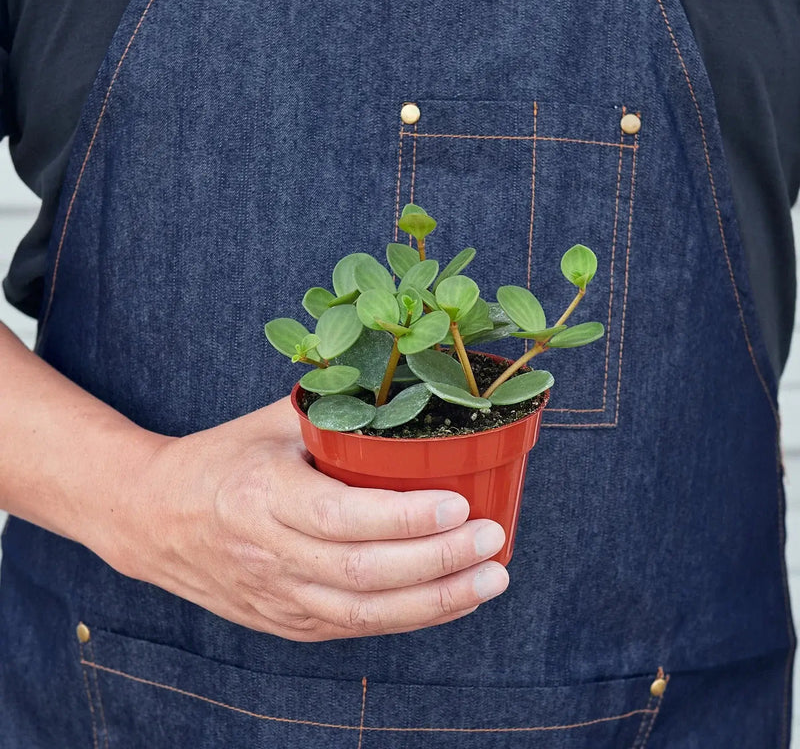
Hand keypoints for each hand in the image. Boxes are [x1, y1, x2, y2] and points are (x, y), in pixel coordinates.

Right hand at [107, 396, 509, 640]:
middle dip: (437, 562)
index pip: (341, 517)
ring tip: (490, 578)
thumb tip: (408, 391)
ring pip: (363, 614)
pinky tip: (451, 599)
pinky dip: (408, 617)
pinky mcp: (284, 621)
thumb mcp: (269, 423)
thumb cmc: (219, 460)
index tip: (459, 504)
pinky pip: (354, 628)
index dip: (404, 517)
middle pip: (362, 573)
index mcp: (262, 496)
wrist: (152, 518)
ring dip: (435, 601)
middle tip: (493, 540)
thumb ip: (334, 410)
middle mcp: (268, 554)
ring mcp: (275, 596)